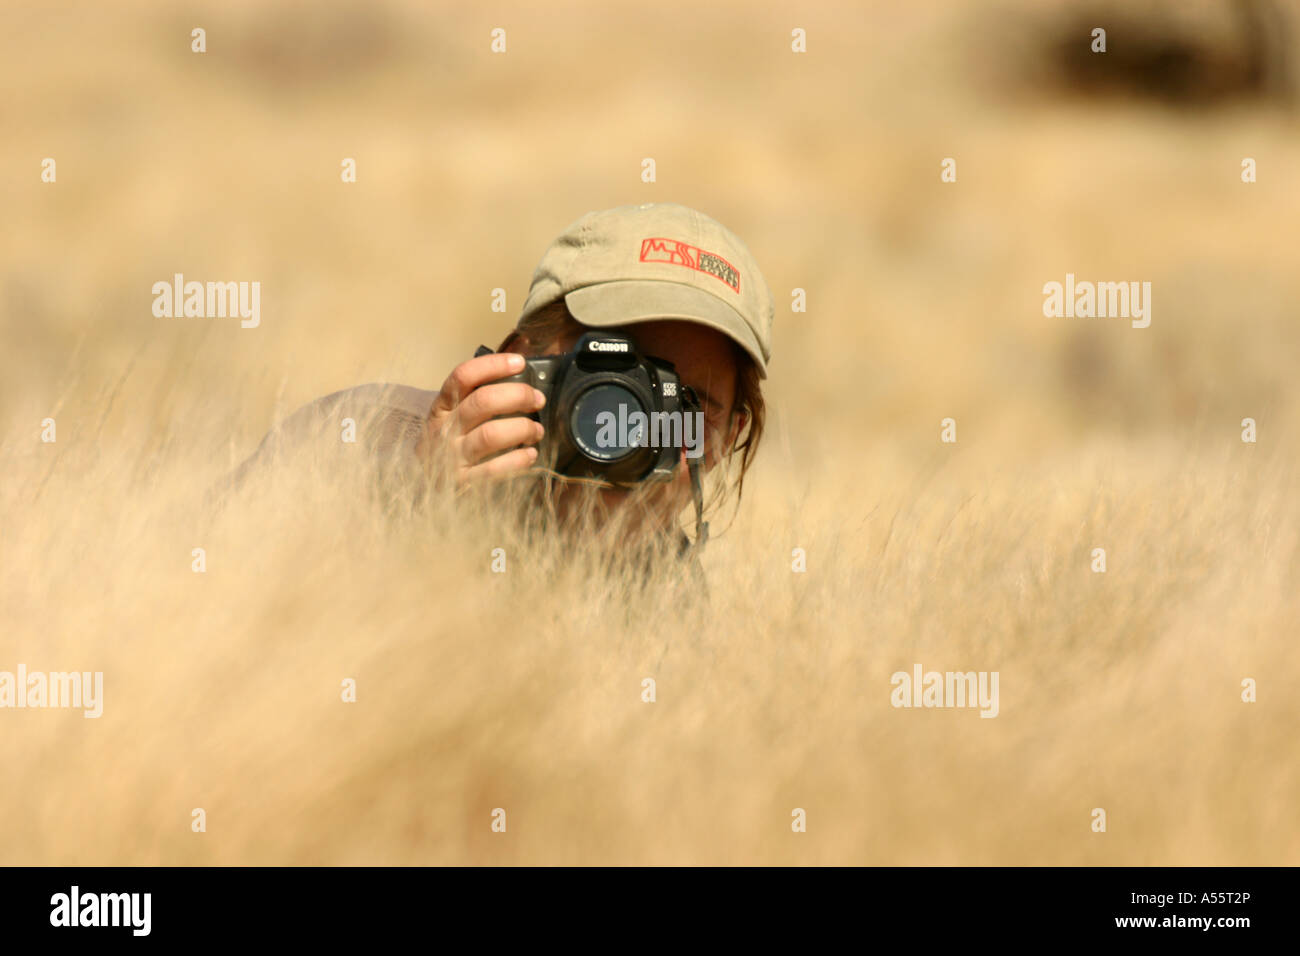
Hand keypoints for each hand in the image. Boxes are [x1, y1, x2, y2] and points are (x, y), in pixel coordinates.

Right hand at [420, 352, 546, 484]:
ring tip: (536, 431)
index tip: (519, 362)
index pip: (463, 376)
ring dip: (522, 428)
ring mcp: (452, 457)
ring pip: (491, 434)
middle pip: (483, 402)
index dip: (493, 365)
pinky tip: (530, 454)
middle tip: (538, 400)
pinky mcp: (462, 482)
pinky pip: (494, 469)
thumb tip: (520, 377)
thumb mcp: (452, 417)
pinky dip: (518, 460)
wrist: (423, 486)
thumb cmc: (449, 444)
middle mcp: (445, 429)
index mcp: (443, 406)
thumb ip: (477, 399)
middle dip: (518, 396)